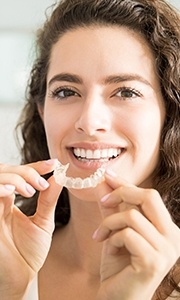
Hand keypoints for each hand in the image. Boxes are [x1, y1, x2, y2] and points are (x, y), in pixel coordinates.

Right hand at [0, 160, 61, 298]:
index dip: (35, 166)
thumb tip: (59, 177)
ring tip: (30, 190)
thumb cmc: (29, 252)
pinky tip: (12, 192)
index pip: (19, 175)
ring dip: (13, 178)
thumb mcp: (43, 222)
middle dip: (24, 172)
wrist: (22, 277)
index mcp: (10, 201)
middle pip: (5, 172)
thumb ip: (48, 200)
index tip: (54, 164)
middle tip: (41, 184)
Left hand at [94, 170, 179, 299]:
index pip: (149, 196)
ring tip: (101, 235)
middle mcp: (173, 237)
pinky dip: (112, 237)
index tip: (107, 175)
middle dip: (122, 193)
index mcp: (167, 228)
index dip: (127, 183)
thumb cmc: (118, 265)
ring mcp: (166, 250)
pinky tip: (108, 248)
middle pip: (150, 197)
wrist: (116, 297)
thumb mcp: (115, 230)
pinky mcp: (154, 261)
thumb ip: (112, 207)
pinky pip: (127, 234)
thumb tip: (103, 182)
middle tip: (103, 201)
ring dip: (109, 222)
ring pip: (132, 216)